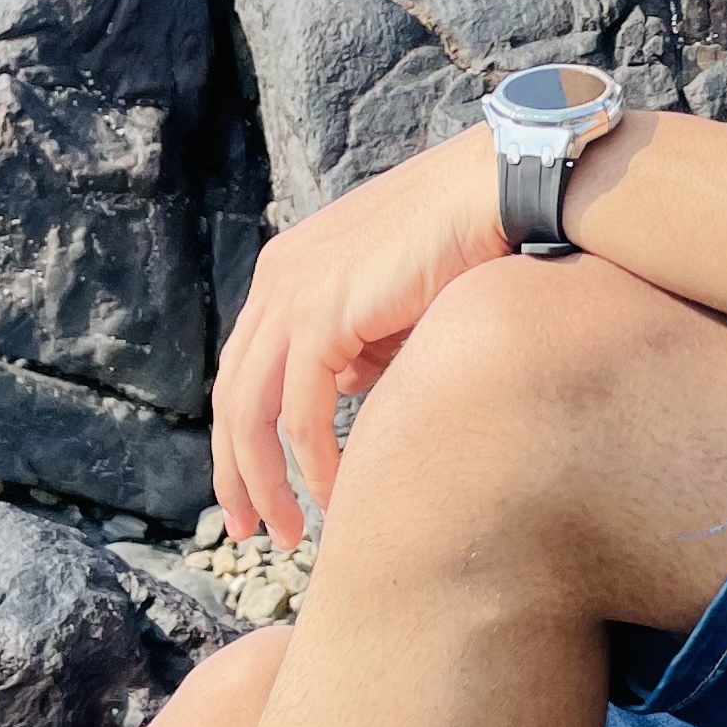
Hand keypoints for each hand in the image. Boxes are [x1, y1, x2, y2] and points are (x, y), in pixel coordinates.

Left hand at [211, 126, 506, 548]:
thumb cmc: (463, 244)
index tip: (261, 495)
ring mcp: (293, 294)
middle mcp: (277, 280)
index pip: (243, 373)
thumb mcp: (393, 307)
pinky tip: (337, 496)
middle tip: (256, 533)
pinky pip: (300, 412)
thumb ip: (359, 349)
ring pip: (251, 414)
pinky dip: (314, 462)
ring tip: (289, 534)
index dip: (243, 441)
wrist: (495, 191)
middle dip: (239, 475)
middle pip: (231, 400)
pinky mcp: (322, 313)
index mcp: (286, 273)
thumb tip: (343, 394)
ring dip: (267, 482)